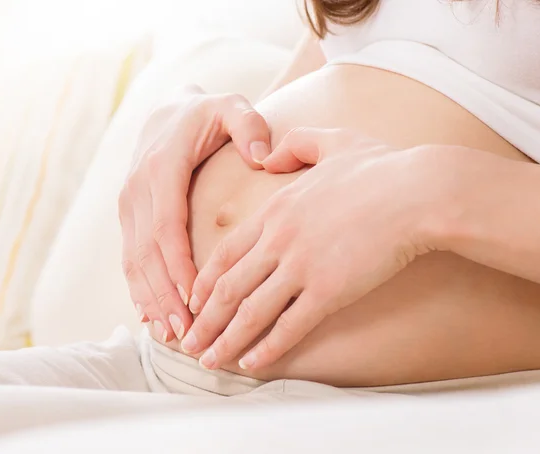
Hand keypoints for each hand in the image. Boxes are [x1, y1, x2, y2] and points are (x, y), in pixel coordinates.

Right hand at [118, 86, 271, 341]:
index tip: (197, 300)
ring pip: (134, 259)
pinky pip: (129, 256)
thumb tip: (263, 158)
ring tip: (170, 333)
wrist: (165, 110)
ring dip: (150, 298)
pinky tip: (150, 314)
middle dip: (165, 295)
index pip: (167, 226)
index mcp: (161, 167)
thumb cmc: (205, 114)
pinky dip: (139, 287)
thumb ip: (249, 126)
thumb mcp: (231, 106)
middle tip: (187, 332)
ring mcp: (128, 203)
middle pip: (147, 252)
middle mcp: (137, 188)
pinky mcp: (128, 215)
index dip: (178, 266)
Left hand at [182, 127, 437, 368]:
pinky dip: (267, 347)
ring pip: (251, 311)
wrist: (417, 192)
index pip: (226, 252)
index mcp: (276, 210)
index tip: (192, 302)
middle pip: (228, 287)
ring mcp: (301, 266)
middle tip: (188, 342)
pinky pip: (290, 326)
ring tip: (209, 361)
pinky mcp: (328, 291)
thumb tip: (267, 155)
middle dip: (204, 320)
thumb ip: (294, 145)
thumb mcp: (330, 142)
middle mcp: (279, 240)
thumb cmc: (381, 168)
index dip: (205, 281)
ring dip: (226, 340)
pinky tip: (252, 364)